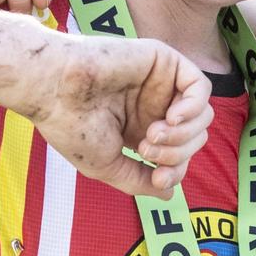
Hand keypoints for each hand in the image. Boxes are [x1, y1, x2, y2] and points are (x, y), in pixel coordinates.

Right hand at [17, 34, 213, 198]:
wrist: (54, 89)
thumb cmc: (71, 126)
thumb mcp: (107, 166)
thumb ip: (139, 180)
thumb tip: (169, 195)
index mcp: (139, 129)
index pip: (179, 154)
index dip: (176, 170)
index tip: (157, 177)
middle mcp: (154, 106)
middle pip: (194, 137)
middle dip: (177, 154)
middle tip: (145, 150)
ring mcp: (161, 84)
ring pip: (201, 116)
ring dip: (182, 135)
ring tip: (152, 136)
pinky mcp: (164, 61)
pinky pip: (200, 87)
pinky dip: (193, 109)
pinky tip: (172, 118)